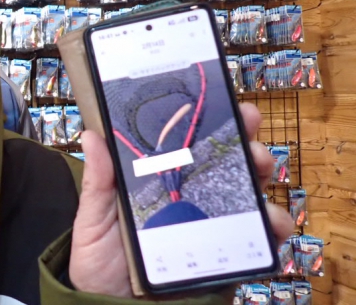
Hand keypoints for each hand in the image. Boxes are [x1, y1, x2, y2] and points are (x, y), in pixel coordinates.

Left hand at [68, 102, 293, 295]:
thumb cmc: (100, 264)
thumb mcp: (93, 219)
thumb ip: (98, 181)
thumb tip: (92, 132)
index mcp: (160, 183)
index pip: (188, 146)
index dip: (209, 121)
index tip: (223, 100)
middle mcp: (191, 200)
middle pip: (226, 163)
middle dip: (244, 139)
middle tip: (248, 126)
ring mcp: (212, 227)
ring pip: (249, 194)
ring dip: (262, 176)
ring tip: (260, 169)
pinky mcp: (228, 257)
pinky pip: (258, 240)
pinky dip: (272, 228)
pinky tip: (270, 221)